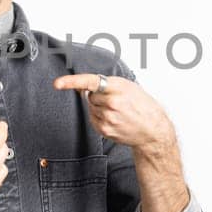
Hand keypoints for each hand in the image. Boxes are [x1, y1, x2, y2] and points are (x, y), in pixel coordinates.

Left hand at [53, 73, 176, 156]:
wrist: (153, 129)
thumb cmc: (141, 105)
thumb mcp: (127, 87)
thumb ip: (104, 84)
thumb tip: (81, 86)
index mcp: (119, 87)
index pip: (91, 82)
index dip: (72, 82)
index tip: (58, 83)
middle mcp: (112, 102)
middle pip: (89, 96)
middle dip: (97, 96)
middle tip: (115, 100)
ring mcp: (108, 118)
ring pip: (91, 108)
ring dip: (99, 108)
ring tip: (118, 111)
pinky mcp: (105, 129)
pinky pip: (92, 119)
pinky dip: (99, 117)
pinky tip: (114, 119)